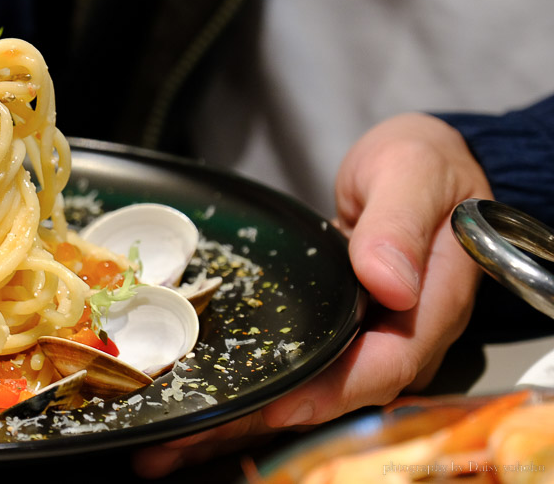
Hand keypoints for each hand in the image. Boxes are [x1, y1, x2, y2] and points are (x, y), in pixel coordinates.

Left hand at [132, 113, 491, 477]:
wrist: (420, 162)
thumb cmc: (426, 163)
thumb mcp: (414, 174)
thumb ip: (398, 224)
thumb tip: (386, 281)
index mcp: (429, 305)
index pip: (384, 367)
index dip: (330, 392)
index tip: (277, 407)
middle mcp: (399, 332)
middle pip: (336, 394)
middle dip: (264, 421)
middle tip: (190, 440)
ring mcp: (367, 333)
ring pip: (310, 389)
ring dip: (246, 416)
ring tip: (176, 442)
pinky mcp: (338, 327)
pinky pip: (299, 364)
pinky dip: (254, 385)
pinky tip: (206, 400)